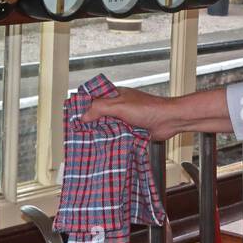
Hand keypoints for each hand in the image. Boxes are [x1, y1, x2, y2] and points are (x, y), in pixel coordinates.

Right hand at [75, 86, 232, 139]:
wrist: (169, 121)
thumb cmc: (149, 109)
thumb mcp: (119, 106)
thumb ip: (100, 108)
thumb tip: (83, 116)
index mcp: (116, 95)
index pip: (94, 99)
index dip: (83, 107)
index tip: (73, 118)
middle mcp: (120, 106)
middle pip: (99, 115)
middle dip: (90, 124)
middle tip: (77, 134)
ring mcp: (126, 119)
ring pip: (108, 127)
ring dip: (101, 134)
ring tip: (87, 143)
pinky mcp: (132, 131)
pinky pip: (117, 136)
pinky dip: (111, 140)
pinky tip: (103, 147)